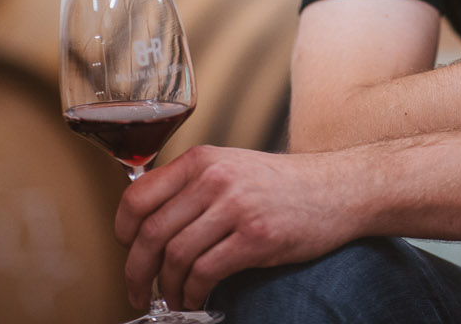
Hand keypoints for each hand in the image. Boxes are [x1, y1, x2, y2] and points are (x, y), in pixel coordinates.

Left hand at [114, 146, 359, 311]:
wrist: (337, 189)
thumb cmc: (283, 184)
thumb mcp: (232, 167)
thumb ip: (193, 185)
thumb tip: (150, 221)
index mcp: (202, 160)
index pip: (139, 195)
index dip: (123, 230)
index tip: (126, 249)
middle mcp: (215, 179)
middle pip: (152, 233)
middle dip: (138, 271)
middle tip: (137, 290)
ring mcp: (236, 207)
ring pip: (176, 257)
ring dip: (167, 288)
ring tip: (172, 300)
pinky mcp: (257, 237)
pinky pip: (206, 273)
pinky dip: (194, 293)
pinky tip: (197, 299)